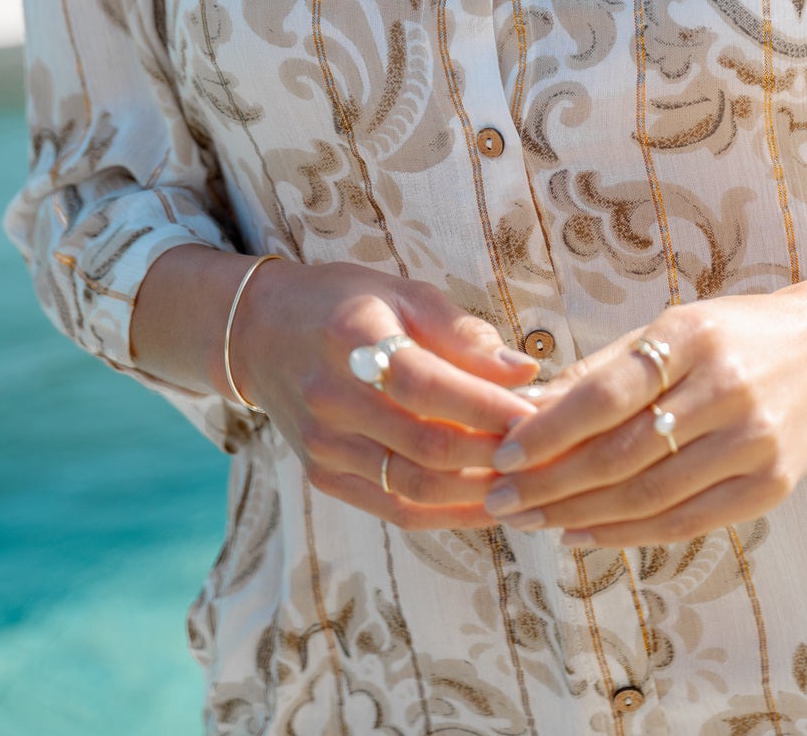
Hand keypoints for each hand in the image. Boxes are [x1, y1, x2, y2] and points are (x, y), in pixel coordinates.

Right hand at [233, 259, 541, 529]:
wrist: (262, 334)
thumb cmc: (347, 304)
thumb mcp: (403, 293)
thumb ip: (463, 334)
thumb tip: (525, 372)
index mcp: (353, 340)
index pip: (428, 386)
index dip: (487, 406)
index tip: (539, 413)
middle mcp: (332, 399)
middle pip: (426, 447)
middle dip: (493, 456)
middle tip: (544, 453)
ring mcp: (324, 446)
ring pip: (413, 489)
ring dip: (477, 494)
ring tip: (527, 486)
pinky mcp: (323, 477)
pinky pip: (394, 507)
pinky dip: (446, 513)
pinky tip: (488, 504)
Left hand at [478, 289, 806, 547]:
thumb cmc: (734, 334)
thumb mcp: (671, 328)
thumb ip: (604, 369)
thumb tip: (528, 408)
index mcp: (692, 337)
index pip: (608, 394)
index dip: (551, 430)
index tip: (503, 452)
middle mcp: (726, 389)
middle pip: (623, 453)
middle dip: (553, 482)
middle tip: (503, 499)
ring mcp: (753, 442)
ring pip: (650, 496)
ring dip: (582, 515)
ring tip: (534, 520)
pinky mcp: (771, 486)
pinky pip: (687, 522)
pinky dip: (630, 535)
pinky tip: (586, 534)